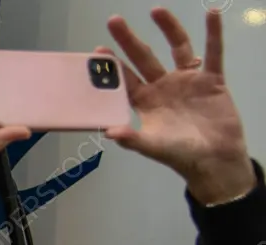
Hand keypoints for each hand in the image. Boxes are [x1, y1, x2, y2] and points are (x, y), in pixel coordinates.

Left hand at [96, 8, 255, 203]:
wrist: (215, 160)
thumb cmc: (180, 155)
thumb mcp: (152, 146)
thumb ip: (132, 139)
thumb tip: (108, 133)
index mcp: (145, 102)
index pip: (125, 79)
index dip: (112, 66)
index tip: (98, 50)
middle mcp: (163, 87)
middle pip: (143, 57)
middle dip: (129, 40)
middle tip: (113, 20)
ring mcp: (187, 81)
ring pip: (176, 48)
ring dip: (168, 28)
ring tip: (156, 10)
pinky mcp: (211, 80)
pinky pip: (213, 52)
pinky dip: (213, 34)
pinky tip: (211, 13)